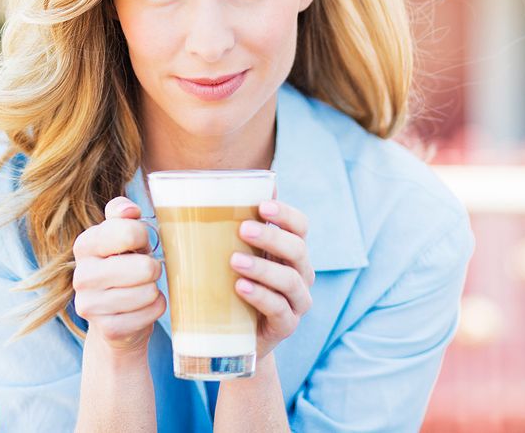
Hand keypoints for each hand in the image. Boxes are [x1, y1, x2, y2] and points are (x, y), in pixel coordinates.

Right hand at [72, 196, 165, 357]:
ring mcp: (90, 305)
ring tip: (142, 289)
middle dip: (153, 268)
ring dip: (154, 289)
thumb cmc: (125, 265)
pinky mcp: (107, 329)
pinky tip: (142, 307)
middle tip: (145, 271)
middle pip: (144, 268)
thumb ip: (123, 215)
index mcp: (85, 245)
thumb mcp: (124, 236)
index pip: (129, 232)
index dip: (144, 236)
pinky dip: (155, 309)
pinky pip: (151, 312)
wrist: (115, 316)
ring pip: (149, 292)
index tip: (140, 243)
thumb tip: (129, 210)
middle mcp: (81, 276)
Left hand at [230, 198, 313, 358]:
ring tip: (234, 261)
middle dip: (272, 237)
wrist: (233, 337)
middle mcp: (300, 273)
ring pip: (291, 280)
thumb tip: (224, 187)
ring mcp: (297, 301)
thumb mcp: (234, 255)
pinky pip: (280, 309)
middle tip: (243, 229)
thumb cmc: (233, 286)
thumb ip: (234, 228)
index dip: (286, 214)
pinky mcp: (286, 326)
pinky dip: (261, 296)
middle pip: (298, 250)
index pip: (300, 226)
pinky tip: (240, 288)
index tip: (262, 205)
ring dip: (263, 268)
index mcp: (290, 251)